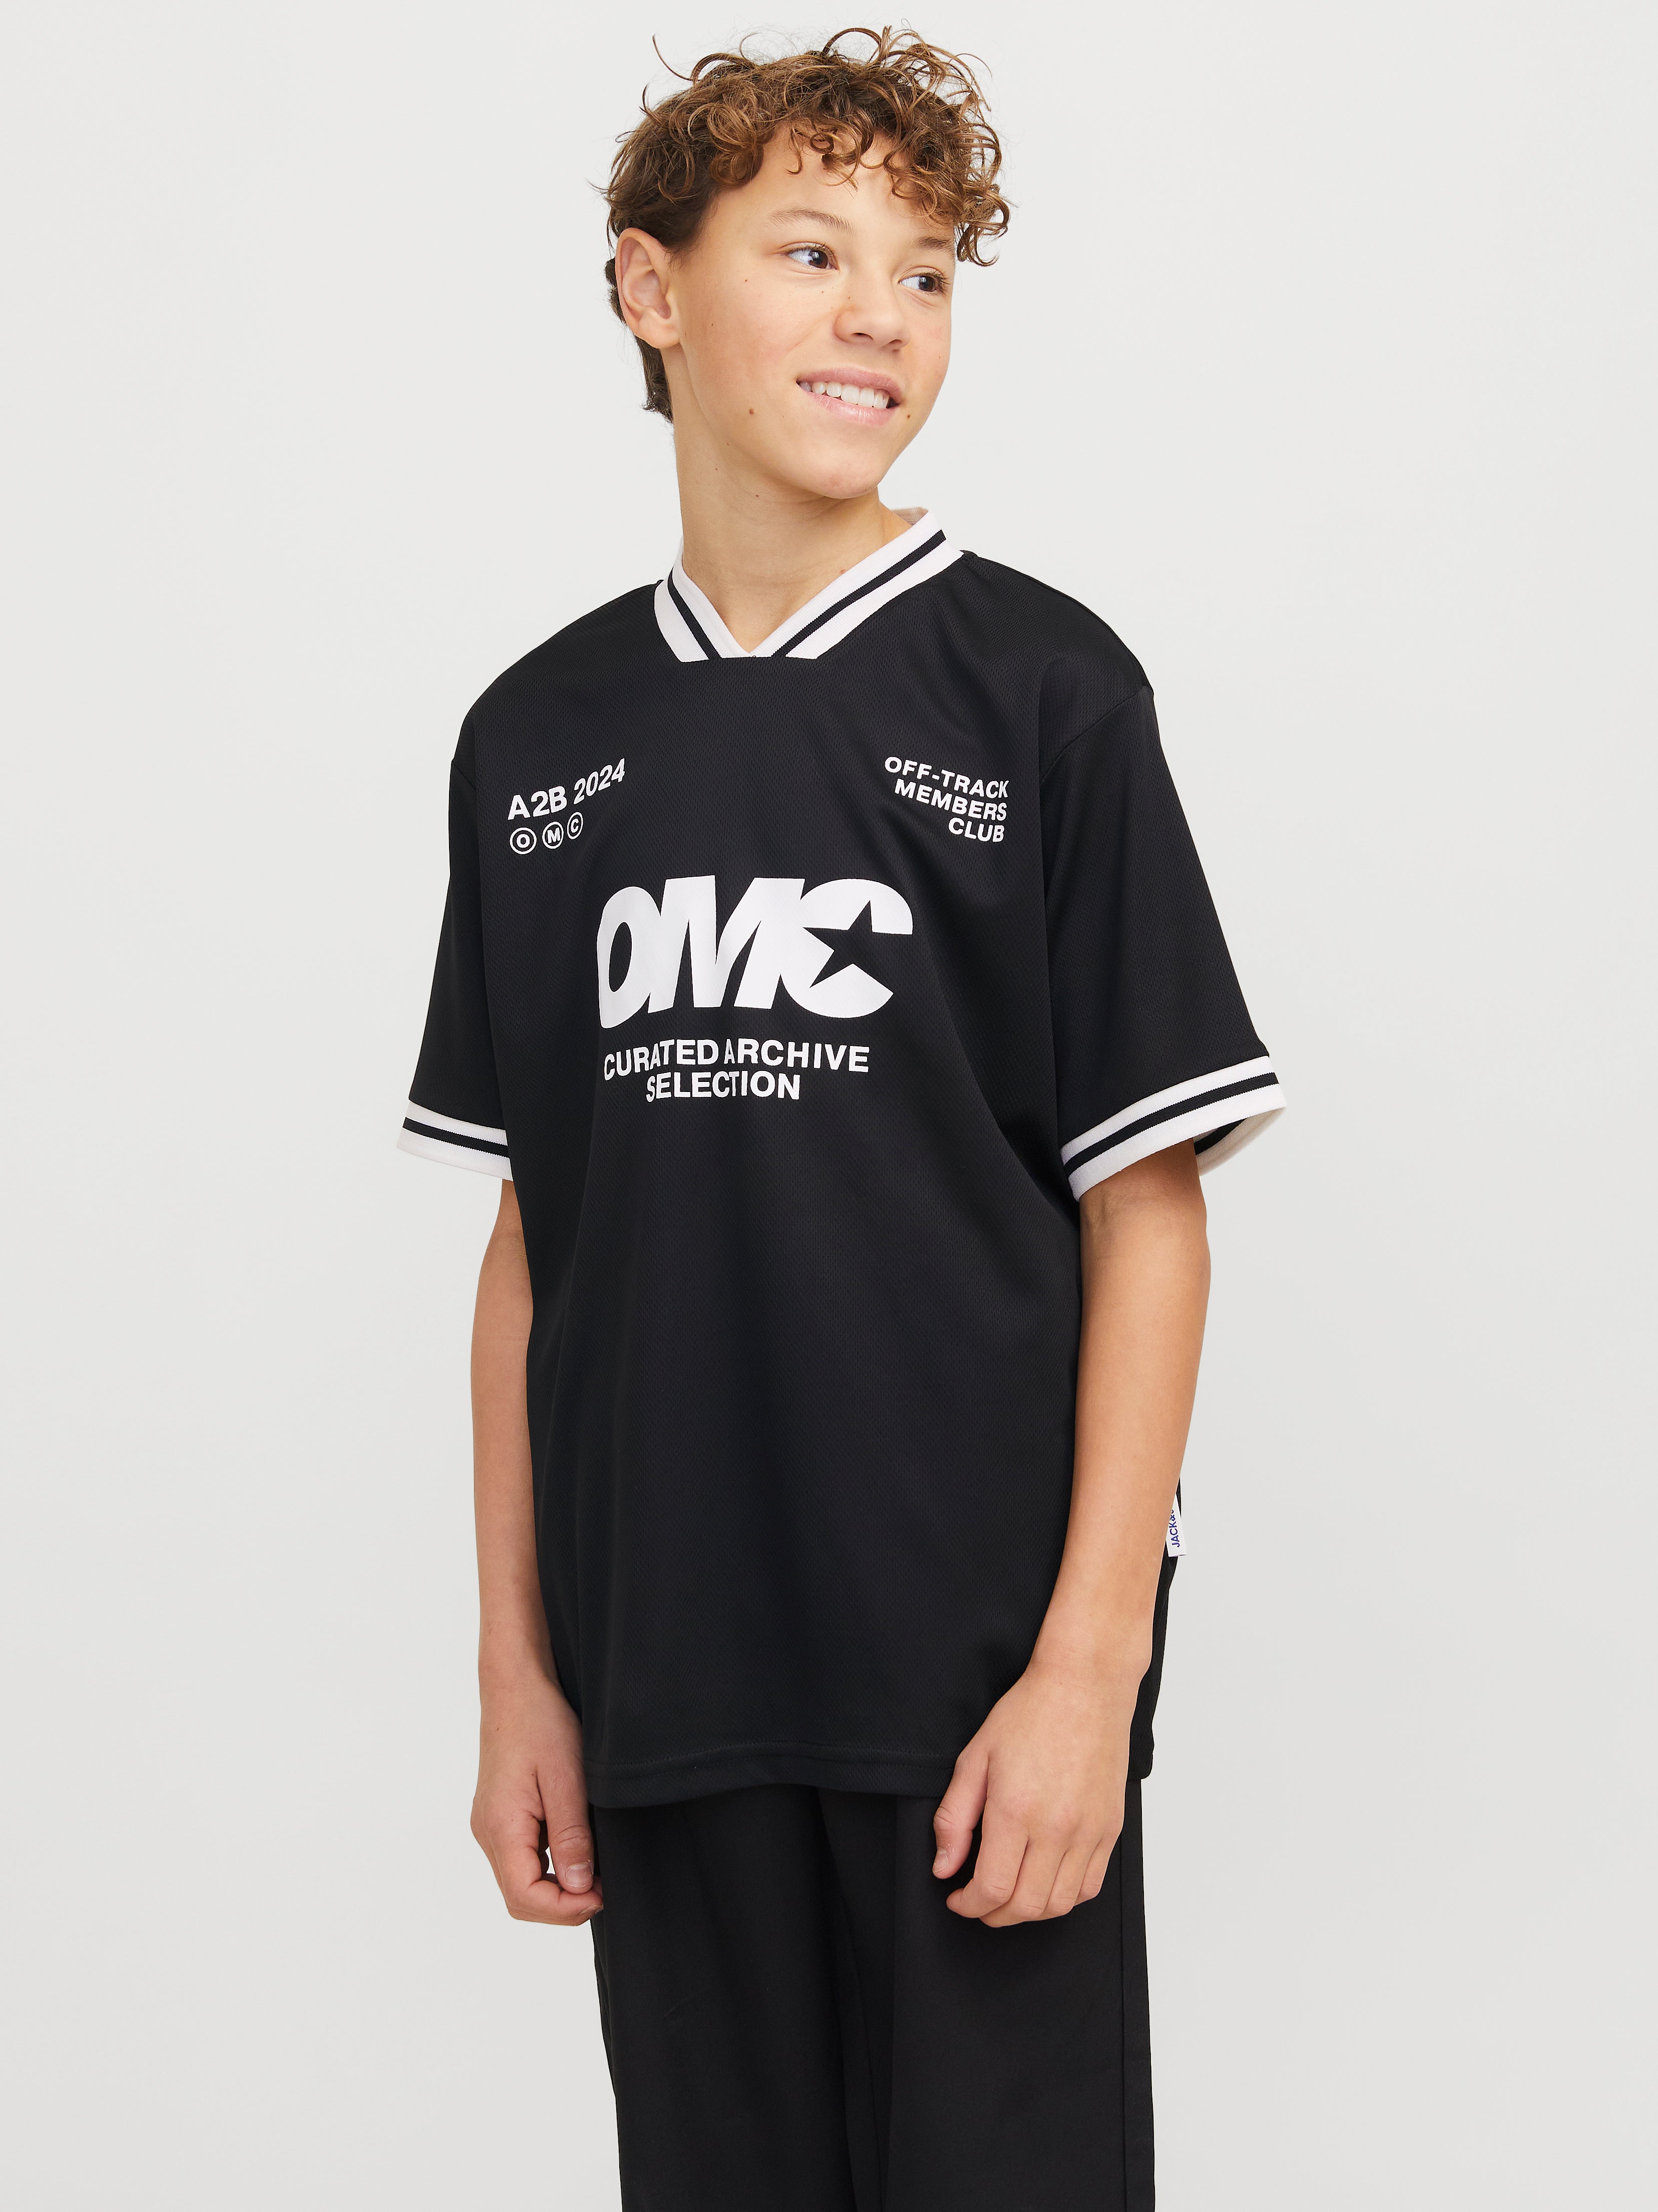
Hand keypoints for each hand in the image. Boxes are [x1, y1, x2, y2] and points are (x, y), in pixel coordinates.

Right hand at [470, 1667, 602, 1925]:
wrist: (516, 1687)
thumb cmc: (541, 1723)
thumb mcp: (567, 1778)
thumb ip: (571, 1836)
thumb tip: (579, 1888)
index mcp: (500, 1826)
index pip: (525, 1897)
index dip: (566, 1909)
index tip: (602, 1894)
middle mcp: (487, 1833)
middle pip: (519, 1899)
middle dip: (562, 1906)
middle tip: (603, 1888)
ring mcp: (490, 1826)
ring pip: (519, 1883)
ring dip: (556, 1890)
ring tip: (594, 1872)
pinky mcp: (498, 1817)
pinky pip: (520, 1860)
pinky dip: (547, 1869)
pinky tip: (575, 1850)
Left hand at [931, 1649, 1142, 1926]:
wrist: (1084, 1688)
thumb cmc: (1029, 1714)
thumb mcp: (974, 1758)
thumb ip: (954, 1818)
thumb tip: (944, 1868)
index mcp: (1015, 1811)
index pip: (991, 1889)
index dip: (968, 1905)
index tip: (956, 1897)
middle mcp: (1056, 1829)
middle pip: (1025, 1907)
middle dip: (993, 1915)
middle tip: (977, 1901)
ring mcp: (1088, 1832)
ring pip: (1059, 1905)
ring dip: (1028, 1912)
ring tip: (1009, 1894)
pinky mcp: (1109, 1829)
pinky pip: (1089, 1887)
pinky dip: (1063, 1898)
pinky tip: (1044, 1881)